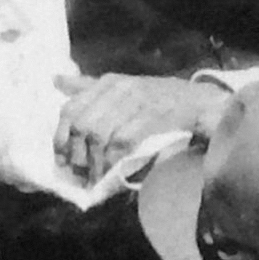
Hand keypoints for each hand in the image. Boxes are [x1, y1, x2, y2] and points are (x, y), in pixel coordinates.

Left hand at [53, 73, 219, 183]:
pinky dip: (114, 160)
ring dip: (95, 162)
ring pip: (99, 134)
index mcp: (110, 82)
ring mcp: (137, 102)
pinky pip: (122, 141)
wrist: (202, 103)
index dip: (62, 137)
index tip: (61, 159)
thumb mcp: (124, 87)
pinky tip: (112, 173)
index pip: (72, 108)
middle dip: (78, 154)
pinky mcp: (153, 117)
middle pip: (83, 124)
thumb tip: (56, 79)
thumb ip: (90, 86)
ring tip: (94, 179)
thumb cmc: (161, 98)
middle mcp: (120, 89)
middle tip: (79, 175)